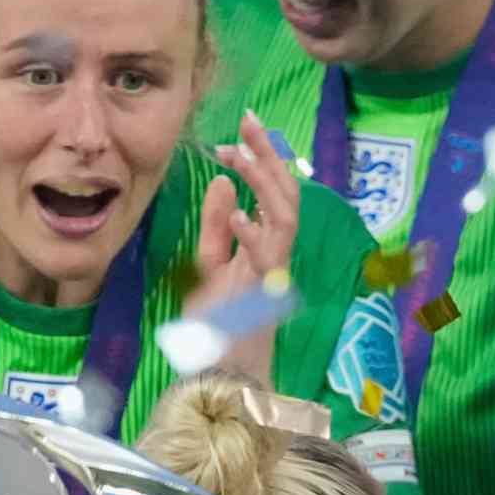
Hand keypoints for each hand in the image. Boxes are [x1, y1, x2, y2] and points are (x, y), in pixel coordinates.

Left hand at [186, 109, 301, 385]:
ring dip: (264, 183)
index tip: (236, 131)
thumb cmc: (217, 327)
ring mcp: (272, 274)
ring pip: (285, 217)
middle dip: (269, 155)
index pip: (272, 191)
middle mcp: (275, 255)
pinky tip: (237, 212)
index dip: (260, 158)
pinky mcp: (263, 296)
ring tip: (240, 156)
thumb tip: (222, 180)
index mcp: (264, 245)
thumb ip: (216, 225)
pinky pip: (267, 258)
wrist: (220, 372)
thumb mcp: (208, 265)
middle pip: (286, 194)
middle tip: (249, 121)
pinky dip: (253, 234)